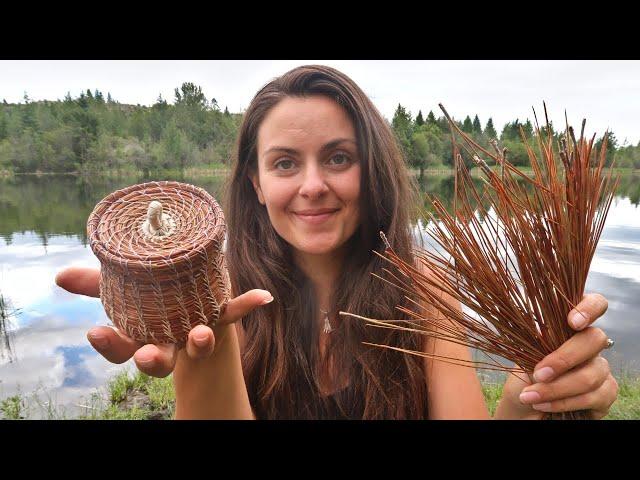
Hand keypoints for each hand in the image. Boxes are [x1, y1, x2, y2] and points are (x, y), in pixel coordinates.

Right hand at [55, 266, 272, 377]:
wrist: (191, 298)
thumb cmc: (153, 295)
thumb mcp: (124, 288)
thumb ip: (96, 283)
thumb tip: (59, 276)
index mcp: (142, 334)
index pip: (120, 349)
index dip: (109, 345)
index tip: (96, 333)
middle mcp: (169, 340)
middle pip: (156, 360)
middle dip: (152, 360)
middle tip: (148, 356)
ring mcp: (196, 330)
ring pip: (195, 345)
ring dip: (199, 342)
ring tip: (201, 335)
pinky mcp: (220, 316)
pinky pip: (233, 312)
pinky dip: (248, 303)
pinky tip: (264, 296)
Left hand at [498, 293, 617, 419]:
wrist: (523, 407)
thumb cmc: (524, 376)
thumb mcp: (522, 355)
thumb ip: (533, 339)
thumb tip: (532, 327)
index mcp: (571, 326)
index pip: (595, 303)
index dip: (589, 308)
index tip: (572, 322)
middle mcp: (590, 344)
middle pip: (595, 339)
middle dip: (564, 358)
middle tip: (538, 373)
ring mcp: (601, 368)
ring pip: (591, 374)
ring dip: (557, 388)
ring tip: (531, 396)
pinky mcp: (605, 394)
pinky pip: (594, 397)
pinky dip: (564, 403)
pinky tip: (543, 404)